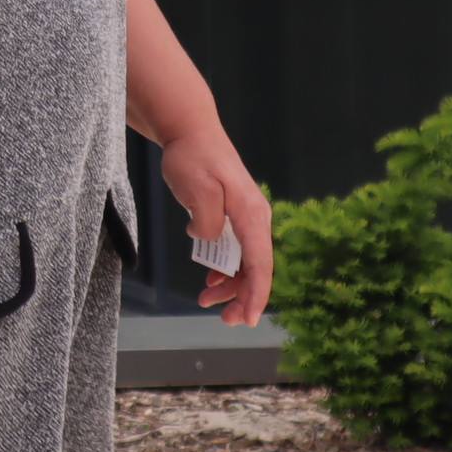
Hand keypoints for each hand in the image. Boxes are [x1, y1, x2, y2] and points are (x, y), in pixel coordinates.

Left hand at [162, 124, 273, 326]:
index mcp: (252, 215)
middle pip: (256, 269)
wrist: (191, 130)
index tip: (249, 320)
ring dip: (231, 286)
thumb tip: (207, 242)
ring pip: (245, 263)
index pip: (260, 264)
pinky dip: (224, 268)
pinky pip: (235, 250)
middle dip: (243, 298)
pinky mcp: (234, 216)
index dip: (256, 295)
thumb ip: (206, 221)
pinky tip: (210, 280)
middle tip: (226, 320)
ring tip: (207, 301)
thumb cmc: (193, 157)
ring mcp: (247, 218)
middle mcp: (256, 219)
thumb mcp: (196, 189)